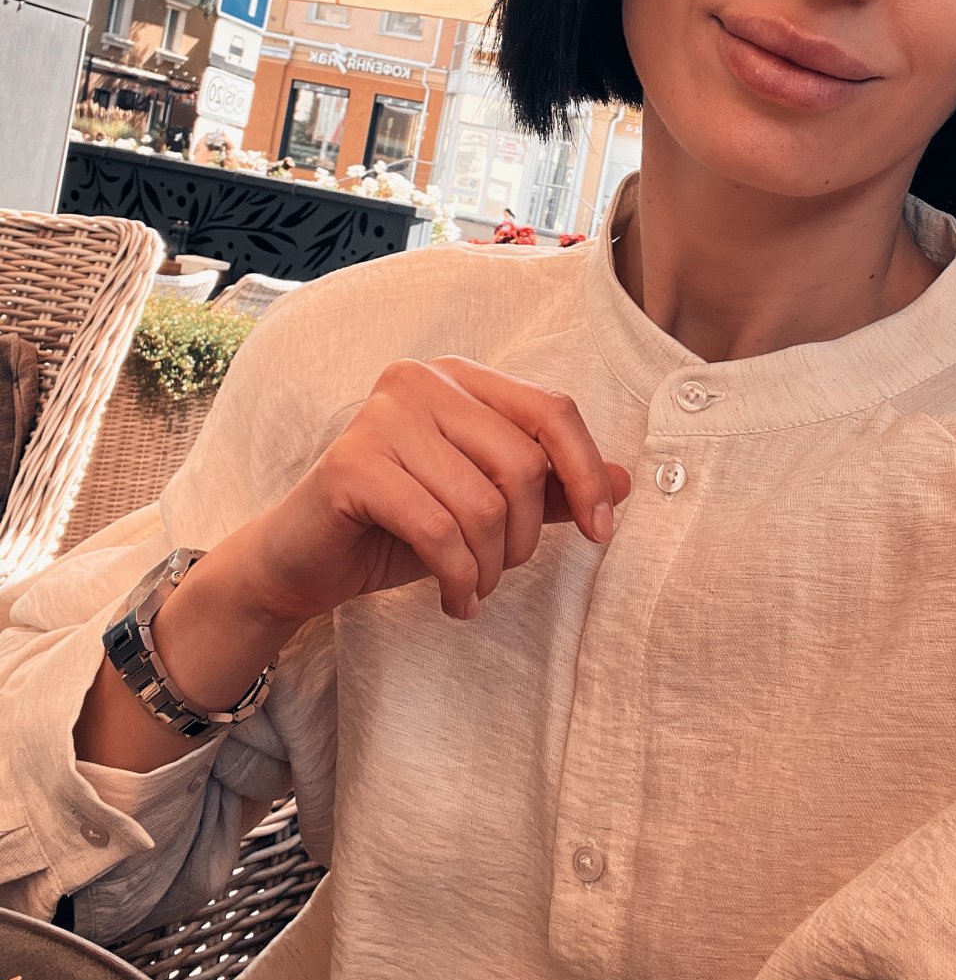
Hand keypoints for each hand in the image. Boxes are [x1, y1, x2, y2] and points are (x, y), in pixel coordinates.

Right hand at [231, 357, 630, 624]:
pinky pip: (438, 530)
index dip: (587, 473)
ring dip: (489, 567)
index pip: (553, 410)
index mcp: (461, 377)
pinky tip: (454, 602)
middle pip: (522, 462)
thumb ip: (553, 489)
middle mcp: (422, 380)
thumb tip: (627, 481)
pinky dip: (458, 578)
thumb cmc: (401, 526)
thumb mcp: (488, 508)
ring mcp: (382, 416)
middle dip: (526, 536)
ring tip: (473, 589)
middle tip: (502, 572)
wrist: (304, 561)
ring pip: (482, 503)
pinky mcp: (352, 464)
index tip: (603, 533)